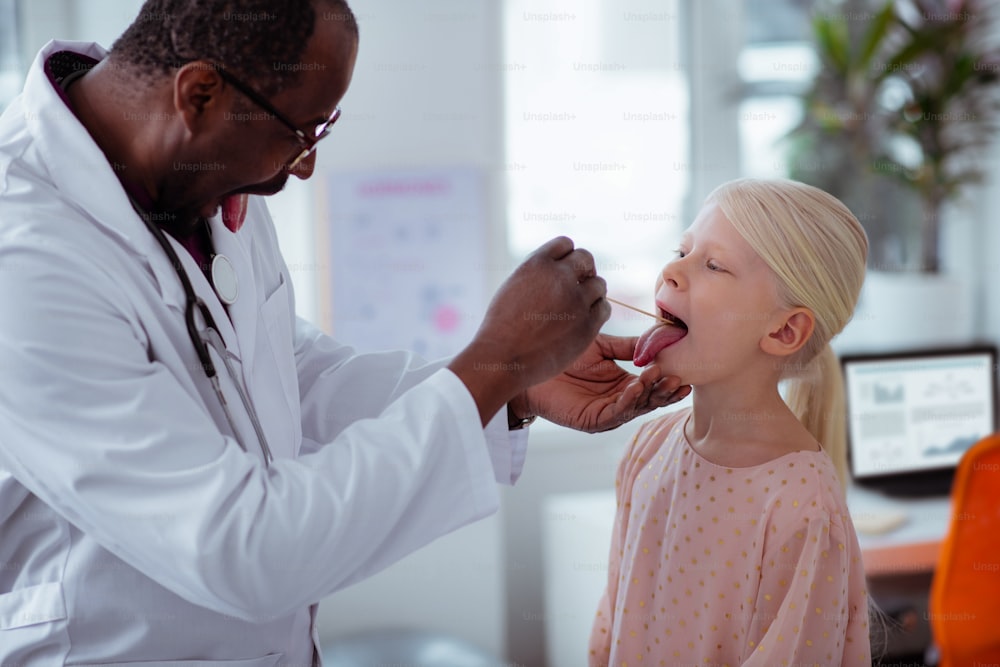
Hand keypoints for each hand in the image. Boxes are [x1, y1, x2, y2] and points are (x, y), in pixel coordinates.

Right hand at [448, 237, 609, 424]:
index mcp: (537, 264)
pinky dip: (597, 312)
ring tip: (579, 307)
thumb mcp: (513, 287)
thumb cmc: (502, 328)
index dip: (567, 257)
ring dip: (592, 293)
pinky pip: (604, 308)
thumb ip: (537, 275)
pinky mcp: (587, 325)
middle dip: (584, 270)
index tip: (565, 271)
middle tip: (579, 286)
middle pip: (586, 259)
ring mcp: (576, 301)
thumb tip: (559, 269)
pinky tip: (584, 320)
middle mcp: (560, 277)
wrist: (503, 358)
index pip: (565, 244)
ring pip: (599, 284)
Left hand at [513, 333, 690, 432]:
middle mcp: (619, 401)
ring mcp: (607, 413)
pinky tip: (636, 386)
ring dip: (650, 393)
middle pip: (650, 399)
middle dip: (666, 389)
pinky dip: (628, 400)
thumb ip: (629, 346)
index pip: (653, 385)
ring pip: (637, 407)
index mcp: (624, 384)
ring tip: (661, 377)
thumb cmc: (564, 355)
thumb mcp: (602, 347)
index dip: (669, 379)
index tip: (685, 369)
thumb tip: (659, 340)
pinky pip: (616, 413)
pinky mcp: (593, 421)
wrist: (531, 367)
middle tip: (680, 377)